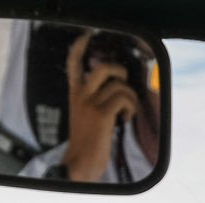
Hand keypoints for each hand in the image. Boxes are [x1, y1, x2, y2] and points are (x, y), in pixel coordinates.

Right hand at [63, 32, 142, 183]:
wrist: (78, 164)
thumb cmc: (86, 143)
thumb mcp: (84, 116)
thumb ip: (94, 101)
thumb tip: (117, 90)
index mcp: (75, 94)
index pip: (73, 63)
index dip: (80, 46)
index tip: (88, 36)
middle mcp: (81, 95)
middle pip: (103, 68)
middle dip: (120, 72)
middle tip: (124, 85)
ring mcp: (91, 104)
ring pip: (120, 86)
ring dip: (131, 98)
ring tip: (127, 113)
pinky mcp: (101, 115)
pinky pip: (124, 100)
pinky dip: (131, 109)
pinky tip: (125, 120)